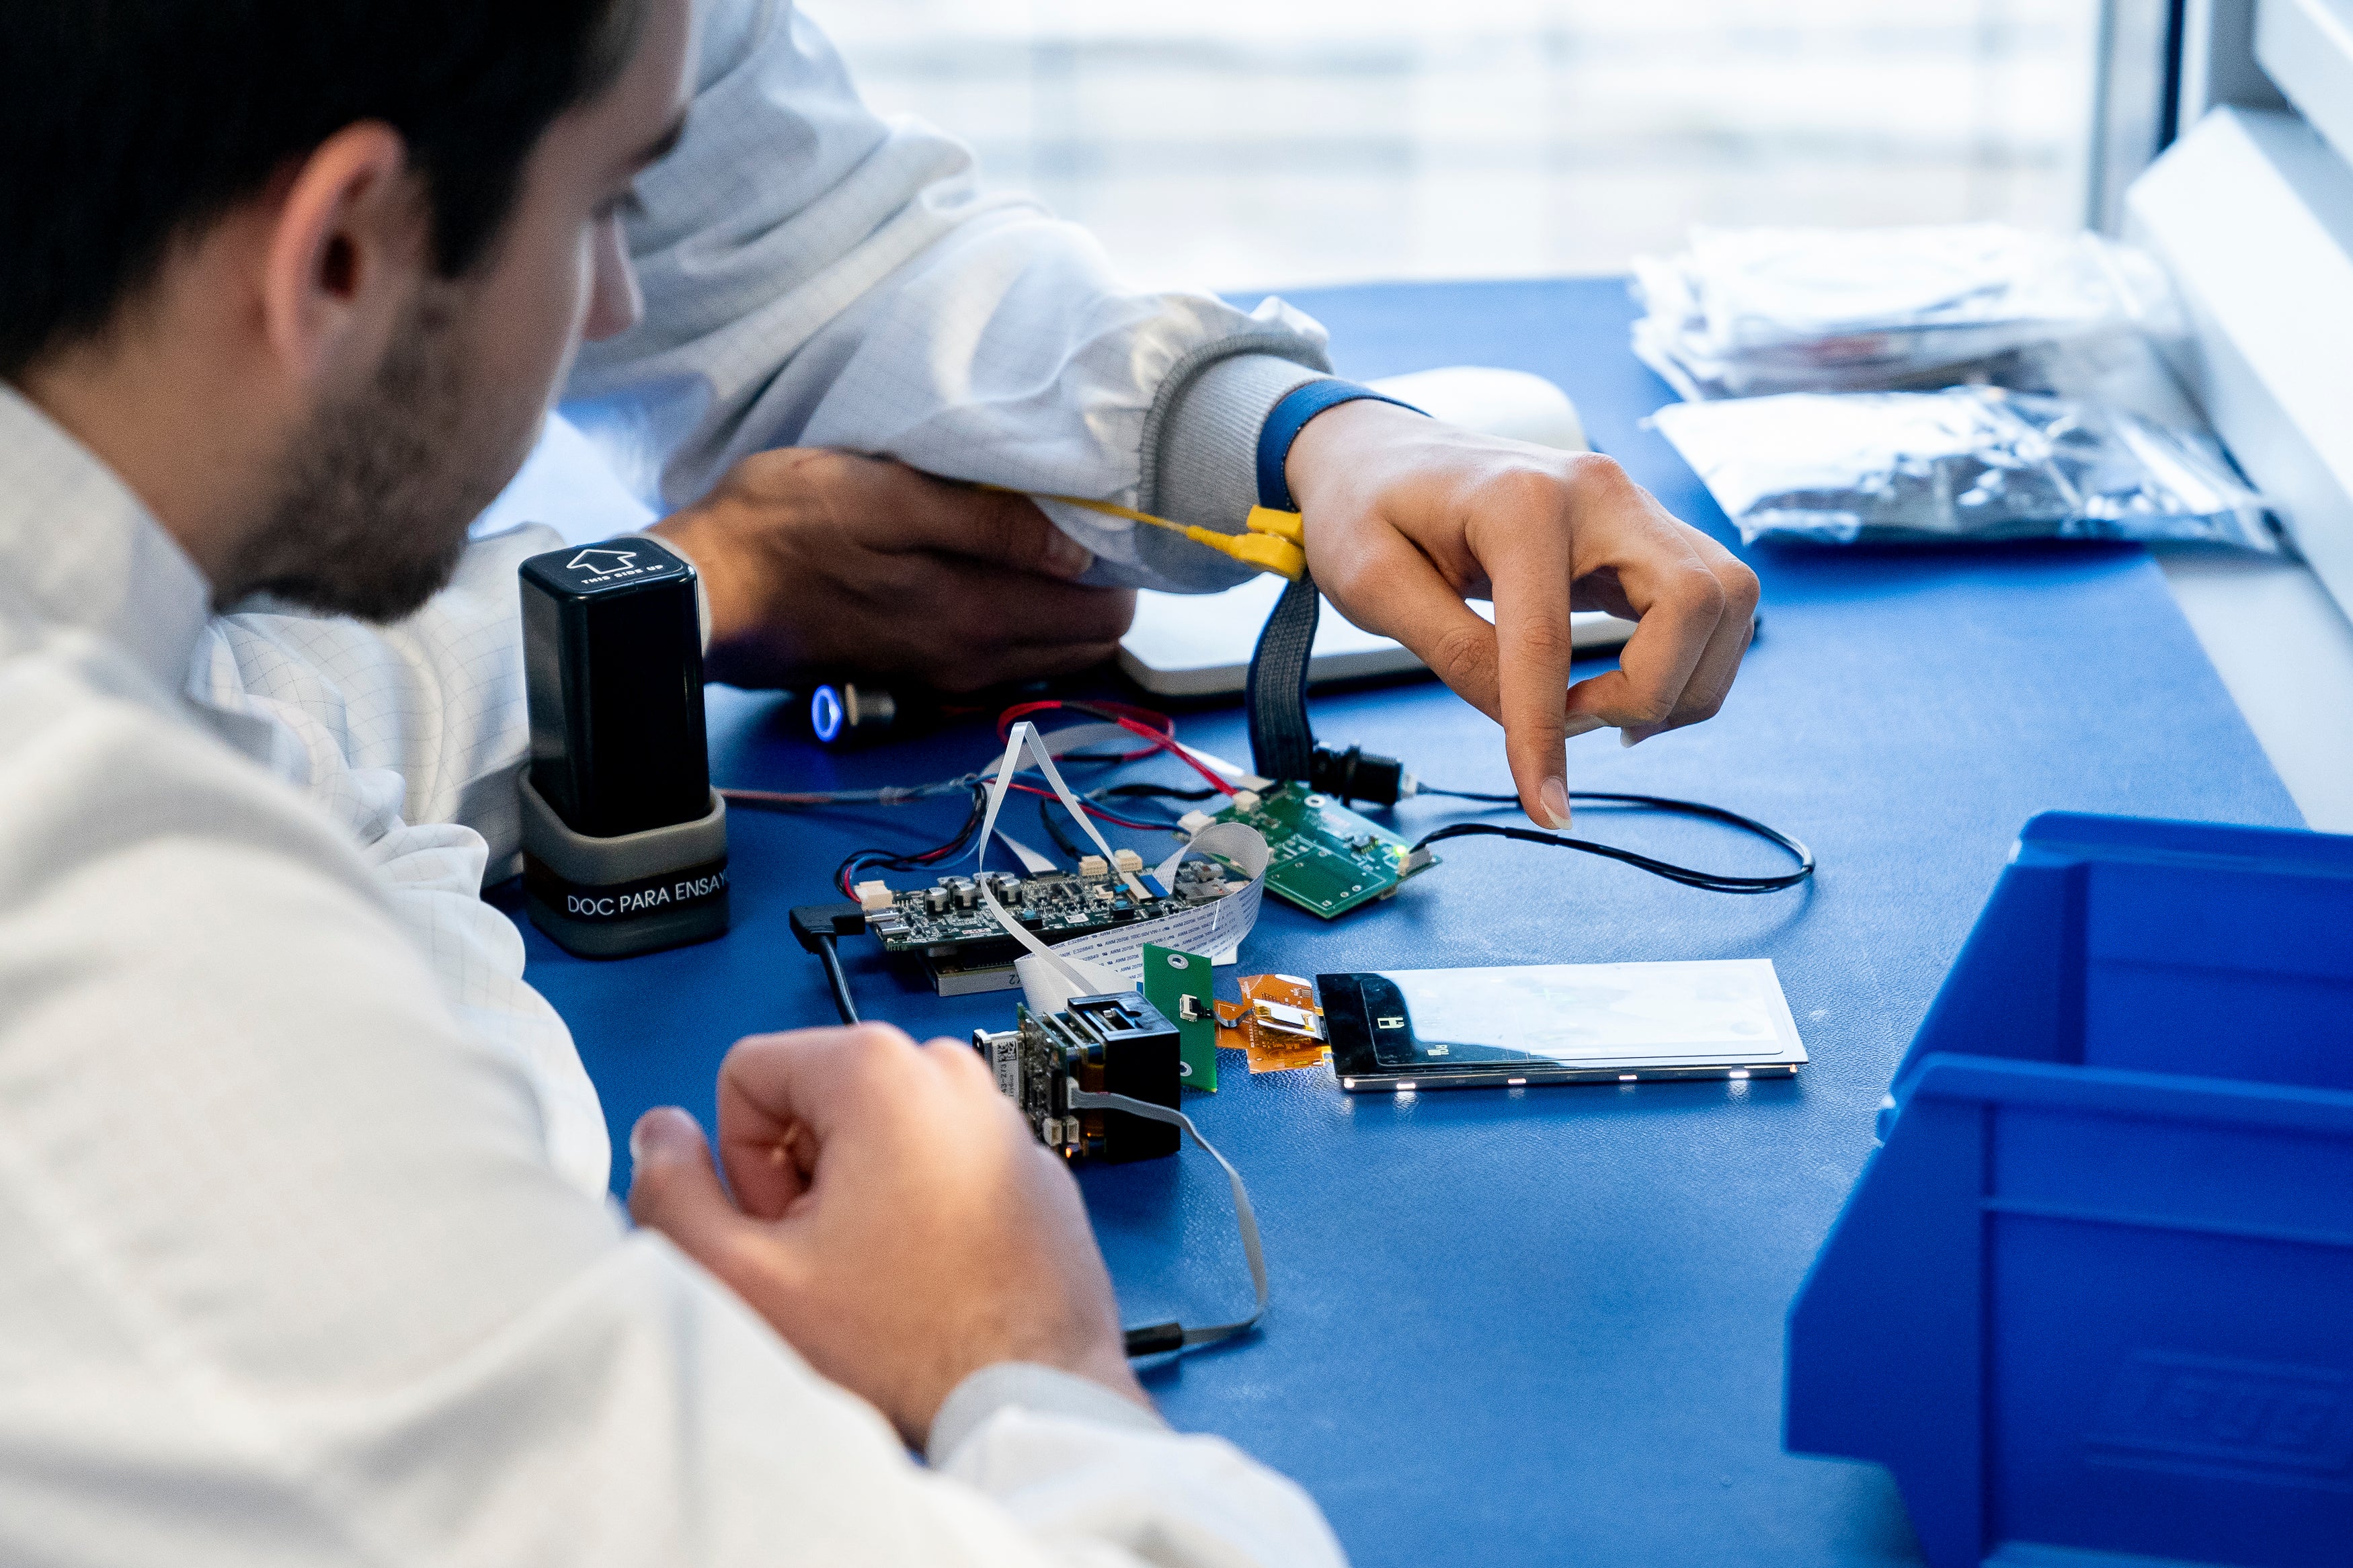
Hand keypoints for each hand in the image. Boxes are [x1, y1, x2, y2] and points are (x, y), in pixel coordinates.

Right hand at [626, 1023, 1147, 1445]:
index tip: (780, 1227)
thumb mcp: (747, 1276)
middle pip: (813, 1101)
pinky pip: (936, 1159)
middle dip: (798, 1179)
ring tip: (875, 1274)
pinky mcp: (1025, 1162)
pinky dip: (916, 1207)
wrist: (1031, 1399)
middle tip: (825, 1261)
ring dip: (854, 1197)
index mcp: (880, 1070)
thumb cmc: (911, 1345)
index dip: (741, 1160)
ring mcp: (996, 1116)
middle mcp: (948, 1072)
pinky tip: (923, 1275)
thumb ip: (671, 1195)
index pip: (748, 1073)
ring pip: (873, 1133)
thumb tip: (658, 1137)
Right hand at [648, 448, 1136, 689]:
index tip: (1106, 515)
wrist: (703, 589)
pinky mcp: (915, 677)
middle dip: (1101, 590)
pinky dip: (1018, 628)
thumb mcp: (886, 496)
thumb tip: (1074, 549)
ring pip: (1046, 658)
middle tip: (1081, 525)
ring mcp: (944, 677)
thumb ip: (987, 524)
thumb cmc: (781, 527)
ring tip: (1042, 545)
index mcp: (975, 617)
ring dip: (1060, 610)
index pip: (1102, 617)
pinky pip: (1000, 665)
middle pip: (1086, 645)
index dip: (1121, 566)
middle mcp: (971, 663)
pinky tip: (994, 579)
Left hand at [1286, 401, 1758, 828]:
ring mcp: (1631, 503)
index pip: (1552, 638)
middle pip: (1696, 601)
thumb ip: (1453, 653)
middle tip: (1579, 725)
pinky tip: (1623, 688)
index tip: (1545, 810)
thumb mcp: (1372, 584)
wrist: (1380, 452)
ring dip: (1685, 681)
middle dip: (1652, 692)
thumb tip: (1525, 719)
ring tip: (1604, 713)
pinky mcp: (1643, 529)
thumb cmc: (1365, 510)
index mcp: (1518, 499)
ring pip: (1726, 601)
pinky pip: (1711, 600)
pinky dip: (1687, 660)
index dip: (1549, 737)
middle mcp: (1597, 489)